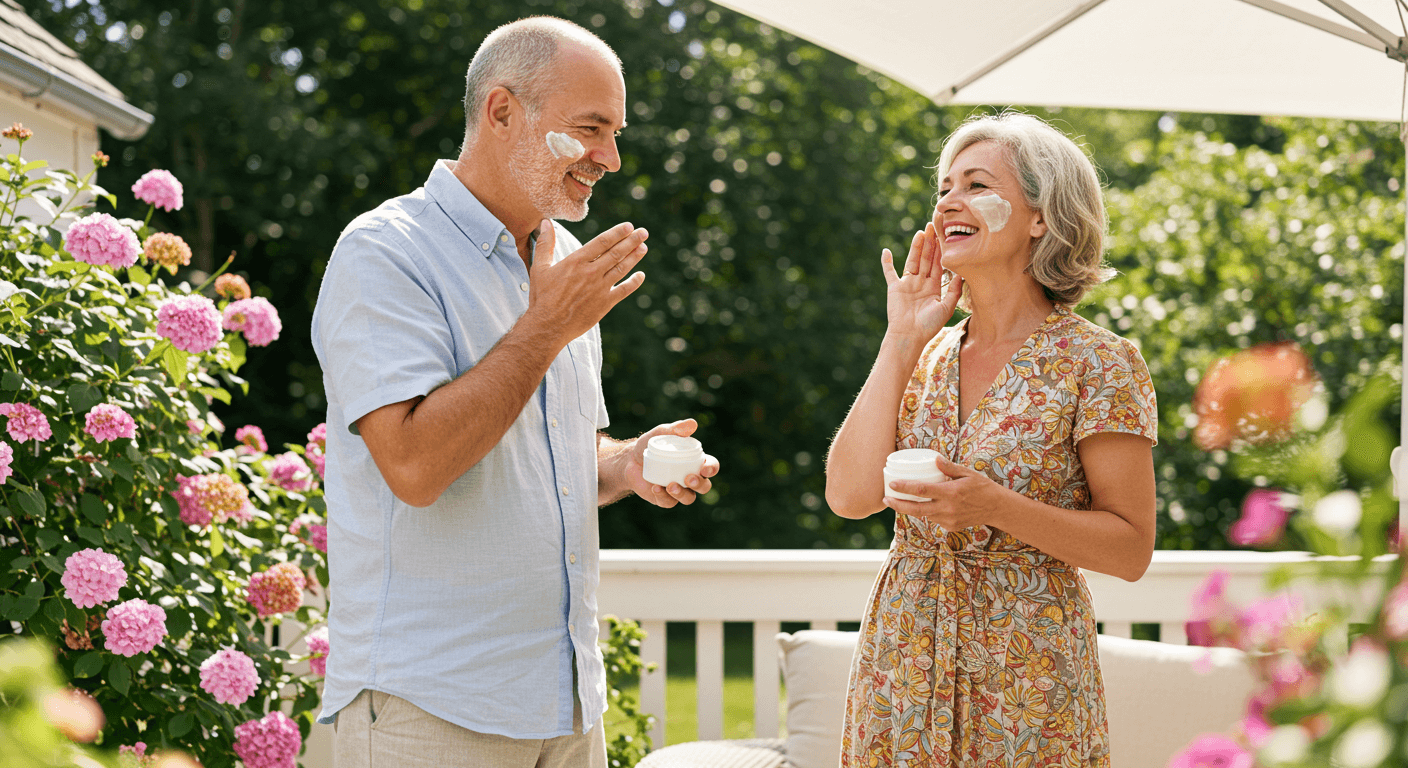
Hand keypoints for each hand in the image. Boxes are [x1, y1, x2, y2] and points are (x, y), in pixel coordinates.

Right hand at [527, 220, 648, 344]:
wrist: (548, 326)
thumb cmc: (542, 297)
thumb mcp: (539, 267)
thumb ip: (545, 244)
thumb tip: (545, 222)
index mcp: (576, 261)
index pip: (602, 242)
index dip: (617, 233)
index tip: (629, 226)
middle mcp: (591, 272)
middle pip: (616, 253)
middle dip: (631, 241)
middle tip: (643, 232)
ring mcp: (600, 288)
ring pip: (622, 268)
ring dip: (634, 257)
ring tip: (644, 247)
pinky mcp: (605, 304)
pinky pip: (624, 290)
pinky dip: (634, 282)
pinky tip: (641, 275)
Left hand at [624, 419, 719, 506]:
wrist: (630, 460)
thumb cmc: (650, 445)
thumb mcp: (660, 433)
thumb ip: (675, 428)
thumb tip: (692, 424)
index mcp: (695, 462)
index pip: (711, 466)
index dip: (711, 468)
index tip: (704, 468)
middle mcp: (690, 478)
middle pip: (704, 486)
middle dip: (699, 484)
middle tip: (688, 478)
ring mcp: (678, 490)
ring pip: (689, 498)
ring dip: (682, 494)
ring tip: (671, 486)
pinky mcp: (664, 498)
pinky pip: (668, 502)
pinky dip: (663, 496)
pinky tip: (655, 487)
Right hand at [880, 223, 963, 341]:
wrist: (909, 336)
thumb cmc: (929, 325)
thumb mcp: (946, 307)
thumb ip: (954, 290)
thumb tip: (963, 273)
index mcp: (934, 287)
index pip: (939, 264)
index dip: (941, 250)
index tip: (945, 235)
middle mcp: (921, 283)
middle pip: (926, 258)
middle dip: (930, 243)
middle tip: (933, 226)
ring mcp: (907, 284)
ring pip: (912, 260)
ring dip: (916, 247)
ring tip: (920, 233)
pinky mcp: (894, 287)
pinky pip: (889, 272)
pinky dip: (886, 263)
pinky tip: (885, 251)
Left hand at [883, 454, 998, 529]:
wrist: (997, 508)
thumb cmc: (982, 487)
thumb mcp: (967, 473)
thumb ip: (949, 467)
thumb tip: (934, 459)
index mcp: (950, 493)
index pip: (921, 490)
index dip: (904, 487)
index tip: (892, 484)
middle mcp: (947, 508)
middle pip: (915, 509)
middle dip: (898, 505)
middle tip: (886, 499)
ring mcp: (948, 520)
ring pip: (923, 515)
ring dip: (911, 508)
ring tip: (900, 500)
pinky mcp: (951, 526)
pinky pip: (934, 518)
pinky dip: (928, 511)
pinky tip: (927, 504)